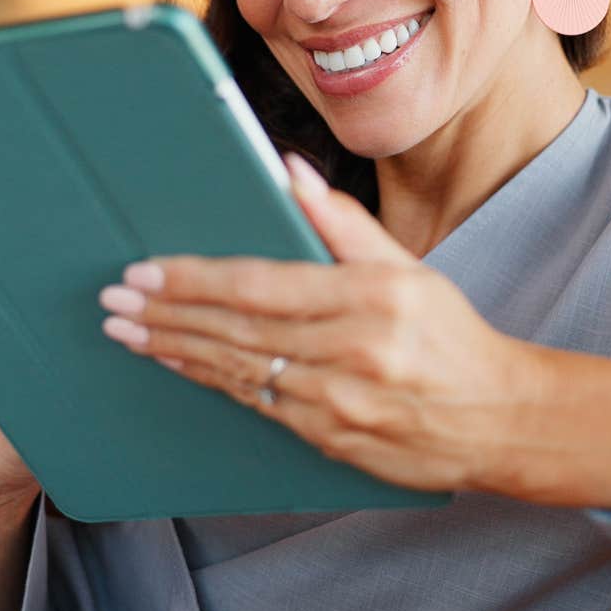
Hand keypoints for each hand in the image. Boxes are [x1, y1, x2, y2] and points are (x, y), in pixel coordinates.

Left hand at [94, 153, 552, 494]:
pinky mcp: (327, 439)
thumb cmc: (449, 335)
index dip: (195, 279)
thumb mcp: (408, 267)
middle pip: (237, 330)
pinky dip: (209, 380)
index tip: (146, 271)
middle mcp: (350, 353)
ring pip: (237, 370)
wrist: (496, 421)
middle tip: (114, 301)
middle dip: (167, 313)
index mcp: (370, 299)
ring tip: (126, 332)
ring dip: (174, 349)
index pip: (260, 285)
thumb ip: (342, 222)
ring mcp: (336, 403)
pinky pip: (254, 404)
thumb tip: (287, 171)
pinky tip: (176, 363)